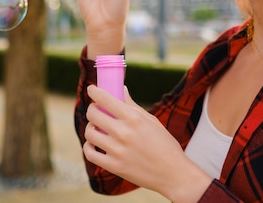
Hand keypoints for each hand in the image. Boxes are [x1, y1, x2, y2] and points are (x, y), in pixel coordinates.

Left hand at [83, 85, 211, 202]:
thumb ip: (133, 106)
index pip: (105, 99)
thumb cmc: (165, 145)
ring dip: (91, 126)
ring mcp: (117, 151)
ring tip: (97, 127)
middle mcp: (124, 133)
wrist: (173, 174)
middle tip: (96, 109)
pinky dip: (89, 146)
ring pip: (90, 133)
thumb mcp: (152, 121)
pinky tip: (94, 143)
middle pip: (93, 114)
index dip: (94, 92)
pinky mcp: (114, 167)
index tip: (91, 89)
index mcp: (134, 119)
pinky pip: (90, 153)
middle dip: (92, 109)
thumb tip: (121, 90)